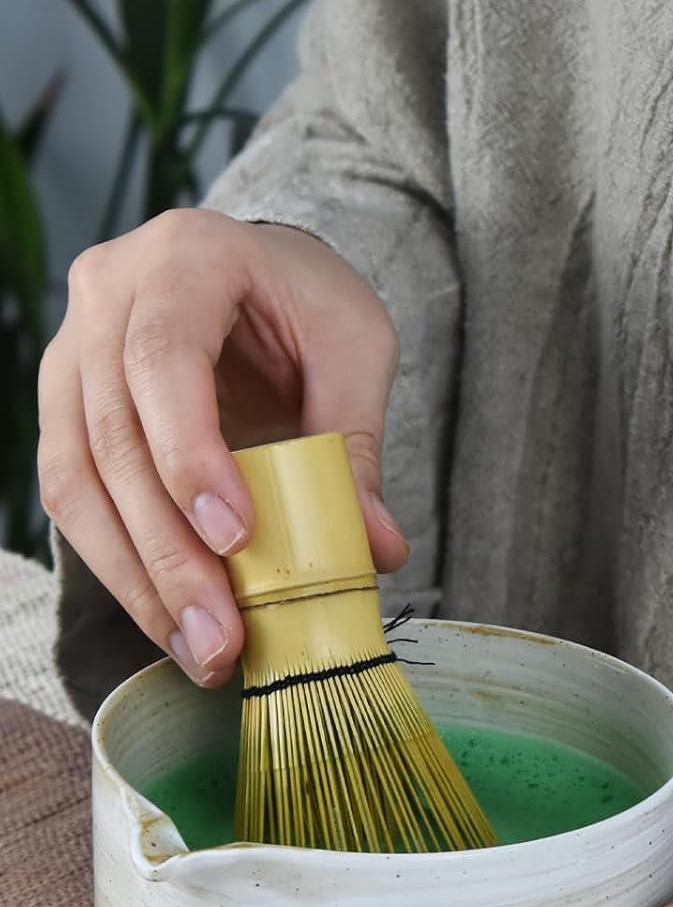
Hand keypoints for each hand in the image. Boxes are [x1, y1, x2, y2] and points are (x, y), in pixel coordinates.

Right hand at [38, 210, 406, 685]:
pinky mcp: (65, 412)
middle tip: (221, 636)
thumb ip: (356, 442)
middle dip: (168, 552)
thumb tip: (375, 549)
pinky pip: (74, 499)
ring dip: (137, 578)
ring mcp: (71, 354)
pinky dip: (122, 568)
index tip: (235, 537)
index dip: (189, 453)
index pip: (163, 356)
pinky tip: (171, 621)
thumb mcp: (354, 349)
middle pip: (114, 434)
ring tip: (199, 649)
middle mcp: (107, 295)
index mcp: (185, 257)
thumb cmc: (307, 304)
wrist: (260, 277)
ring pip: (77, 479)